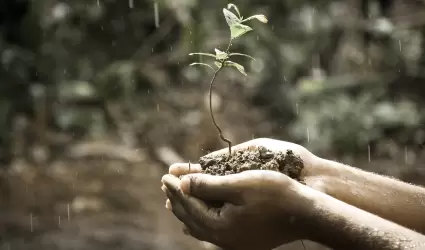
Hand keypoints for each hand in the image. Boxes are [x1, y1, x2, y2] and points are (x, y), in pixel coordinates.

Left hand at [161, 138, 319, 249]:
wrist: (305, 214)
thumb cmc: (276, 194)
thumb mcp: (240, 184)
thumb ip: (208, 185)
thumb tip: (182, 183)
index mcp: (220, 225)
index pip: (189, 205)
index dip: (176, 188)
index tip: (165, 174)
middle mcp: (223, 239)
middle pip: (190, 217)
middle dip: (177, 198)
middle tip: (166, 182)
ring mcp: (233, 243)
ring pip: (199, 226)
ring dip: (186, 209)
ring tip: (175, 197)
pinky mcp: (242, 241)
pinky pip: (211, 232)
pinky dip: (199, 219)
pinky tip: (196, 216)